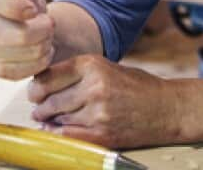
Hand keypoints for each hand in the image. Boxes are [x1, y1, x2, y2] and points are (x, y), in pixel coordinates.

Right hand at [0, 0, 53, 79]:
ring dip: (43, 46)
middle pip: (14, 33)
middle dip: (42, 30)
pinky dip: (38, 63)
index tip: (34, 9)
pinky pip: (20, 71)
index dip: (14, 5)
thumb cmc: (30, 6)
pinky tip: (43, 54)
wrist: (35, 31)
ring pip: (22, 52)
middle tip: (50, 25)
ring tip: (47, 38)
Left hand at [28, 55, 179, 148]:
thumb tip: (43, 85)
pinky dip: (60, 135)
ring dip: (51, 122)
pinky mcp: (104, 134)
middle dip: (41, 107)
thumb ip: (77, 74)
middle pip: (50, 100)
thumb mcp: (106, 67)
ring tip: (51, 120)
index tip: (35, 93)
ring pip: (58, 119)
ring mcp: (98, 112)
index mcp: (92, 65)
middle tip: (39, 110)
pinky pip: (69, 136)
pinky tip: (58, 131)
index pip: (48, 76)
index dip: (36, 88)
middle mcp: (94, 87)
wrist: (167, 108)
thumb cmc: (137, 86)